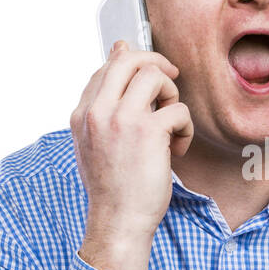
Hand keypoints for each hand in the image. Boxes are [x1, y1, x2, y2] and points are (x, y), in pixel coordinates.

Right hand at [71, 40, 193, 269]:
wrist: (118, 222)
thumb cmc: (113, 186)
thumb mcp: (97, 140)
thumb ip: (106, 97)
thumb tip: (120, 47)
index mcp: (83, 113)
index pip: (108, 66)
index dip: (135, 69)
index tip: (151, 87)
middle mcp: (98, 111)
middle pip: (130, 58)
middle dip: (157, 65)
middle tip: (171, 85)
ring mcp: (121, 119)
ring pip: (156, 76)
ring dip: (173, 97)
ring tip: (171, 125)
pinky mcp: (148, 131)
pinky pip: (178, 110)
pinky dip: (185, 130)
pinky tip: (176, 150)